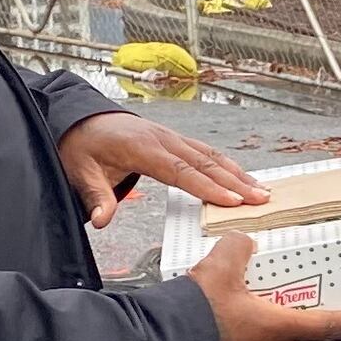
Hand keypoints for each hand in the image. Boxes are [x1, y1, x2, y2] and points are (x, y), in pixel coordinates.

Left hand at [59, 109, 261, 224]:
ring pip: (210, 155)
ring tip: (261, 189)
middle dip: (235, 182)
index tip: (232, 201)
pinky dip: (226, 164)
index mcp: (143, 148)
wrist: (79, 120)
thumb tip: (102, 220)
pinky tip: (240, 175)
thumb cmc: (82, 147)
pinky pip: (204, 151)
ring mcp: (170, 137)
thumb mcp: (82, 172)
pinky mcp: (173, 139)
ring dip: (236, 172)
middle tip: (261, 198)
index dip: (208, 187)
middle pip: (205, 162)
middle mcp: (163, 139)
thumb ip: (96, 197)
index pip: (181, 171)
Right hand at [187, 235, 340, 340]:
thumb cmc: (194, 319)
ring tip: (247, 296)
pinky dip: (239, 329)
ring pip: (266, 336)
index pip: (327, 325)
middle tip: (299, 292)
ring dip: (263, 318)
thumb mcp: (220, 268)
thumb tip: (243, 242)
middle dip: (297, 310)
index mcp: (278, 329)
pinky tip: (220, 314)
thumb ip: (238, 248)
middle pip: (295, 328)